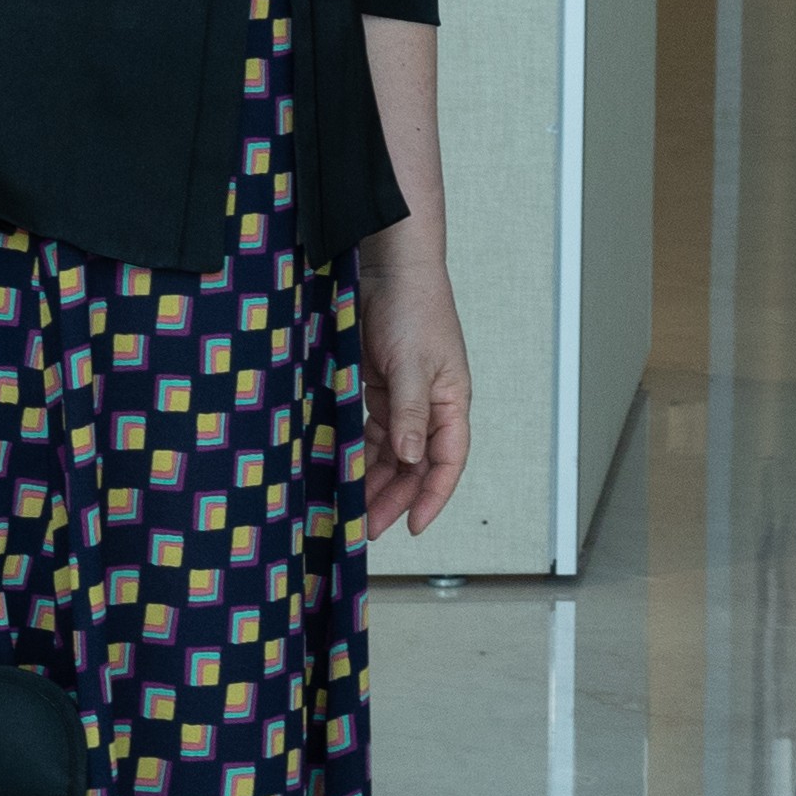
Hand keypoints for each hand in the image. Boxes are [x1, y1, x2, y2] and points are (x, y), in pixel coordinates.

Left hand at [354, 228, 475, 537]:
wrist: (388, 268)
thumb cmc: (414, 307)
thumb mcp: (412, 365)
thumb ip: (410, 414)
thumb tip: (412, 460)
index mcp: (451, 401)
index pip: (449, 460)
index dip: (434, 496)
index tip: (414, 526)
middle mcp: (430, 405)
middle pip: (417, 464)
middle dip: (396, 497)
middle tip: (368, 526)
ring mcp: (403, 398)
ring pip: (392, 453)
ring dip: (376, 480)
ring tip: (353, 507)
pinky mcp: (379, 389)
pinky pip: (371, 433)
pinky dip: (360, 454)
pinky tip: (343, 471)